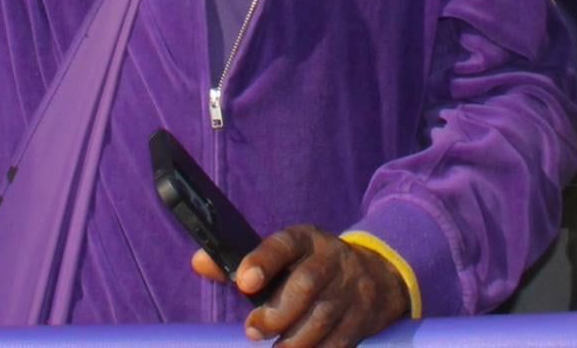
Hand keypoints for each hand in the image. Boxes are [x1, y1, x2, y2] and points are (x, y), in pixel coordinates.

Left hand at [193, 225, 408, 346]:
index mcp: (307, 240)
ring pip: (322, 317)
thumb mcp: (285, 255)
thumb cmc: (312, 266)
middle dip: (276, 312)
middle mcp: (332, 260)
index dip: (263, 261)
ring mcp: (351, 290)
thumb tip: (199, 262)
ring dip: (293, 341)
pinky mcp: (362, 319)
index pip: (284, 244)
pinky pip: (339, 342)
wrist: (377, 274)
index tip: (244, 282)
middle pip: (305, 284)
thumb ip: (241, 261)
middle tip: (252, 330)